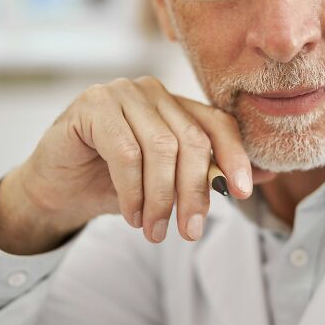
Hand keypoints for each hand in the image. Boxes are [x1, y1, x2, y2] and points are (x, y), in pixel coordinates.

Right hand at [0, 76, 273, 253]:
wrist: (58, 189)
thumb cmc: (115, 184)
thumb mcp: (167, 184)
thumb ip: (208, 176)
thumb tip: (266, 178)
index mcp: (175, 105)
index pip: (217, 124)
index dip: (235, 157)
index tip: (244, 194)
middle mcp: (152, 92)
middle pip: (192, 140)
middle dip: (194, 192)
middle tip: (189, 232)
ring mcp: (121, 93)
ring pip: (161, 147)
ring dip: (160, 198)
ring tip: (154, 231)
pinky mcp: (92, 106)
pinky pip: (126, 152)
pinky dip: (133, 191)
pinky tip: (131, 215)